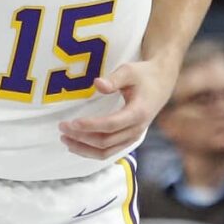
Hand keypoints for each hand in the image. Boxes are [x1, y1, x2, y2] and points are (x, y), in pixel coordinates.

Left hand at [58, 59, 174, 159]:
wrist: (161, 83)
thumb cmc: (144, 75)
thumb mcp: (129, 71)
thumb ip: (114, 79)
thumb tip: (97, 84)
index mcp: (138, 113)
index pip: (110, 125)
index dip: (90, 126)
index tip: (71, 122)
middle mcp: (137, 129)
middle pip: (105, 141)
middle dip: (81, 137)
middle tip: (62, 127)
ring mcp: (133, 137)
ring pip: (106, 152)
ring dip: (84, 148)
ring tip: (65, 139)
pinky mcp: (128, 139)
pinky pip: (109, 151)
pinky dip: (91, 151)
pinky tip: (77, 145)